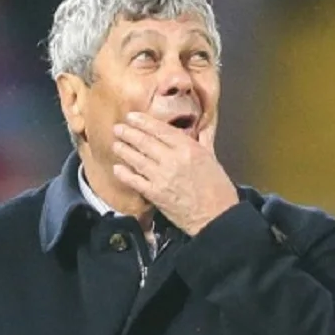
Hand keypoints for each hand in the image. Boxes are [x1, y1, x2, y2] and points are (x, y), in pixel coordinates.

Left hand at [111, 112, 237, 234]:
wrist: (217, 217)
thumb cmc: (219, 190)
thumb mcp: (213, 159)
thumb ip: (203, 141)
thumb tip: (200, 127)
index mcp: (188, 148)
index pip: (160, 129)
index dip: (143, 122)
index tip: (132, 116)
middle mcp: (173, 159)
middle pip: (144, 141)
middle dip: (128, 133)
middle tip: (118, 128)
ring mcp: (162, 177)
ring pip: (136, 159)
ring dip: (123, 150)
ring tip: (115, 144)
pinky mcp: (155, 194)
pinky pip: (134, 181)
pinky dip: (124, 174)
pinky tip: (117, 168)